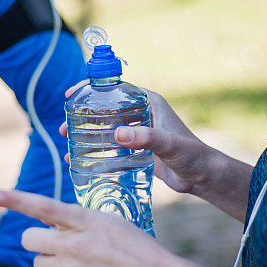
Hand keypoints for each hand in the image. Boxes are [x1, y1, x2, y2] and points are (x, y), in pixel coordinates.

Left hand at [0, 189, 199, 266]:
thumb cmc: (138, 249)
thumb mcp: (110, 222)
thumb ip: (77, 220)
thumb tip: (45, 219)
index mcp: (86, 219)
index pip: (42, 205)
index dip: (15, 199)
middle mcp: (74, 242)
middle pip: (29, 238)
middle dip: (39, 241)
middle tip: (59, 246)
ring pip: (37, 263)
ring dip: (51, 263)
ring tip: (80, 266)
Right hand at [60, 82, 215, 195]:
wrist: (203, 177)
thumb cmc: (192, 155)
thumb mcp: (168, 143)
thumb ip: (146, 138)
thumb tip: (117, 134)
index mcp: (149, 102)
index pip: (115, 89)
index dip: (91, 90)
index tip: (71, 95)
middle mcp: (142, 114)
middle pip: (105, 109)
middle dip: (82, 116)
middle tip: (62, 127)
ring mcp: (139, 133)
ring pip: (105, 128)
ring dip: (85, 134)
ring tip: (66, 142)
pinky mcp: (137, 151)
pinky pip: (111, 147)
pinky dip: (95, 151)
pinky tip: (80, 160)